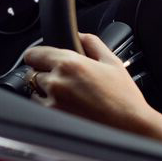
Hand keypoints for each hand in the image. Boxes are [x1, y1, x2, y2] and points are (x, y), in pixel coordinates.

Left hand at [24, 34, 161, 155]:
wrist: (129, 125)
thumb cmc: (124, 96)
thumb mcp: (112, 62)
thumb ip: (92, 43)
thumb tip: (80, 35)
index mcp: (70, 63)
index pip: (33, 54)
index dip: (38, 55)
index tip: (43, 59)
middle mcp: (56, 81)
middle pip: (33, 72)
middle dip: (45, 73)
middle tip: (65, 80)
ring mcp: (52, 102)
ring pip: (34, 91)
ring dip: (45, 90)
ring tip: (69, 95)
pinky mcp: (52, 118)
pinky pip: (40, 107)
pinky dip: (48, 105)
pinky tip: (68, 107)